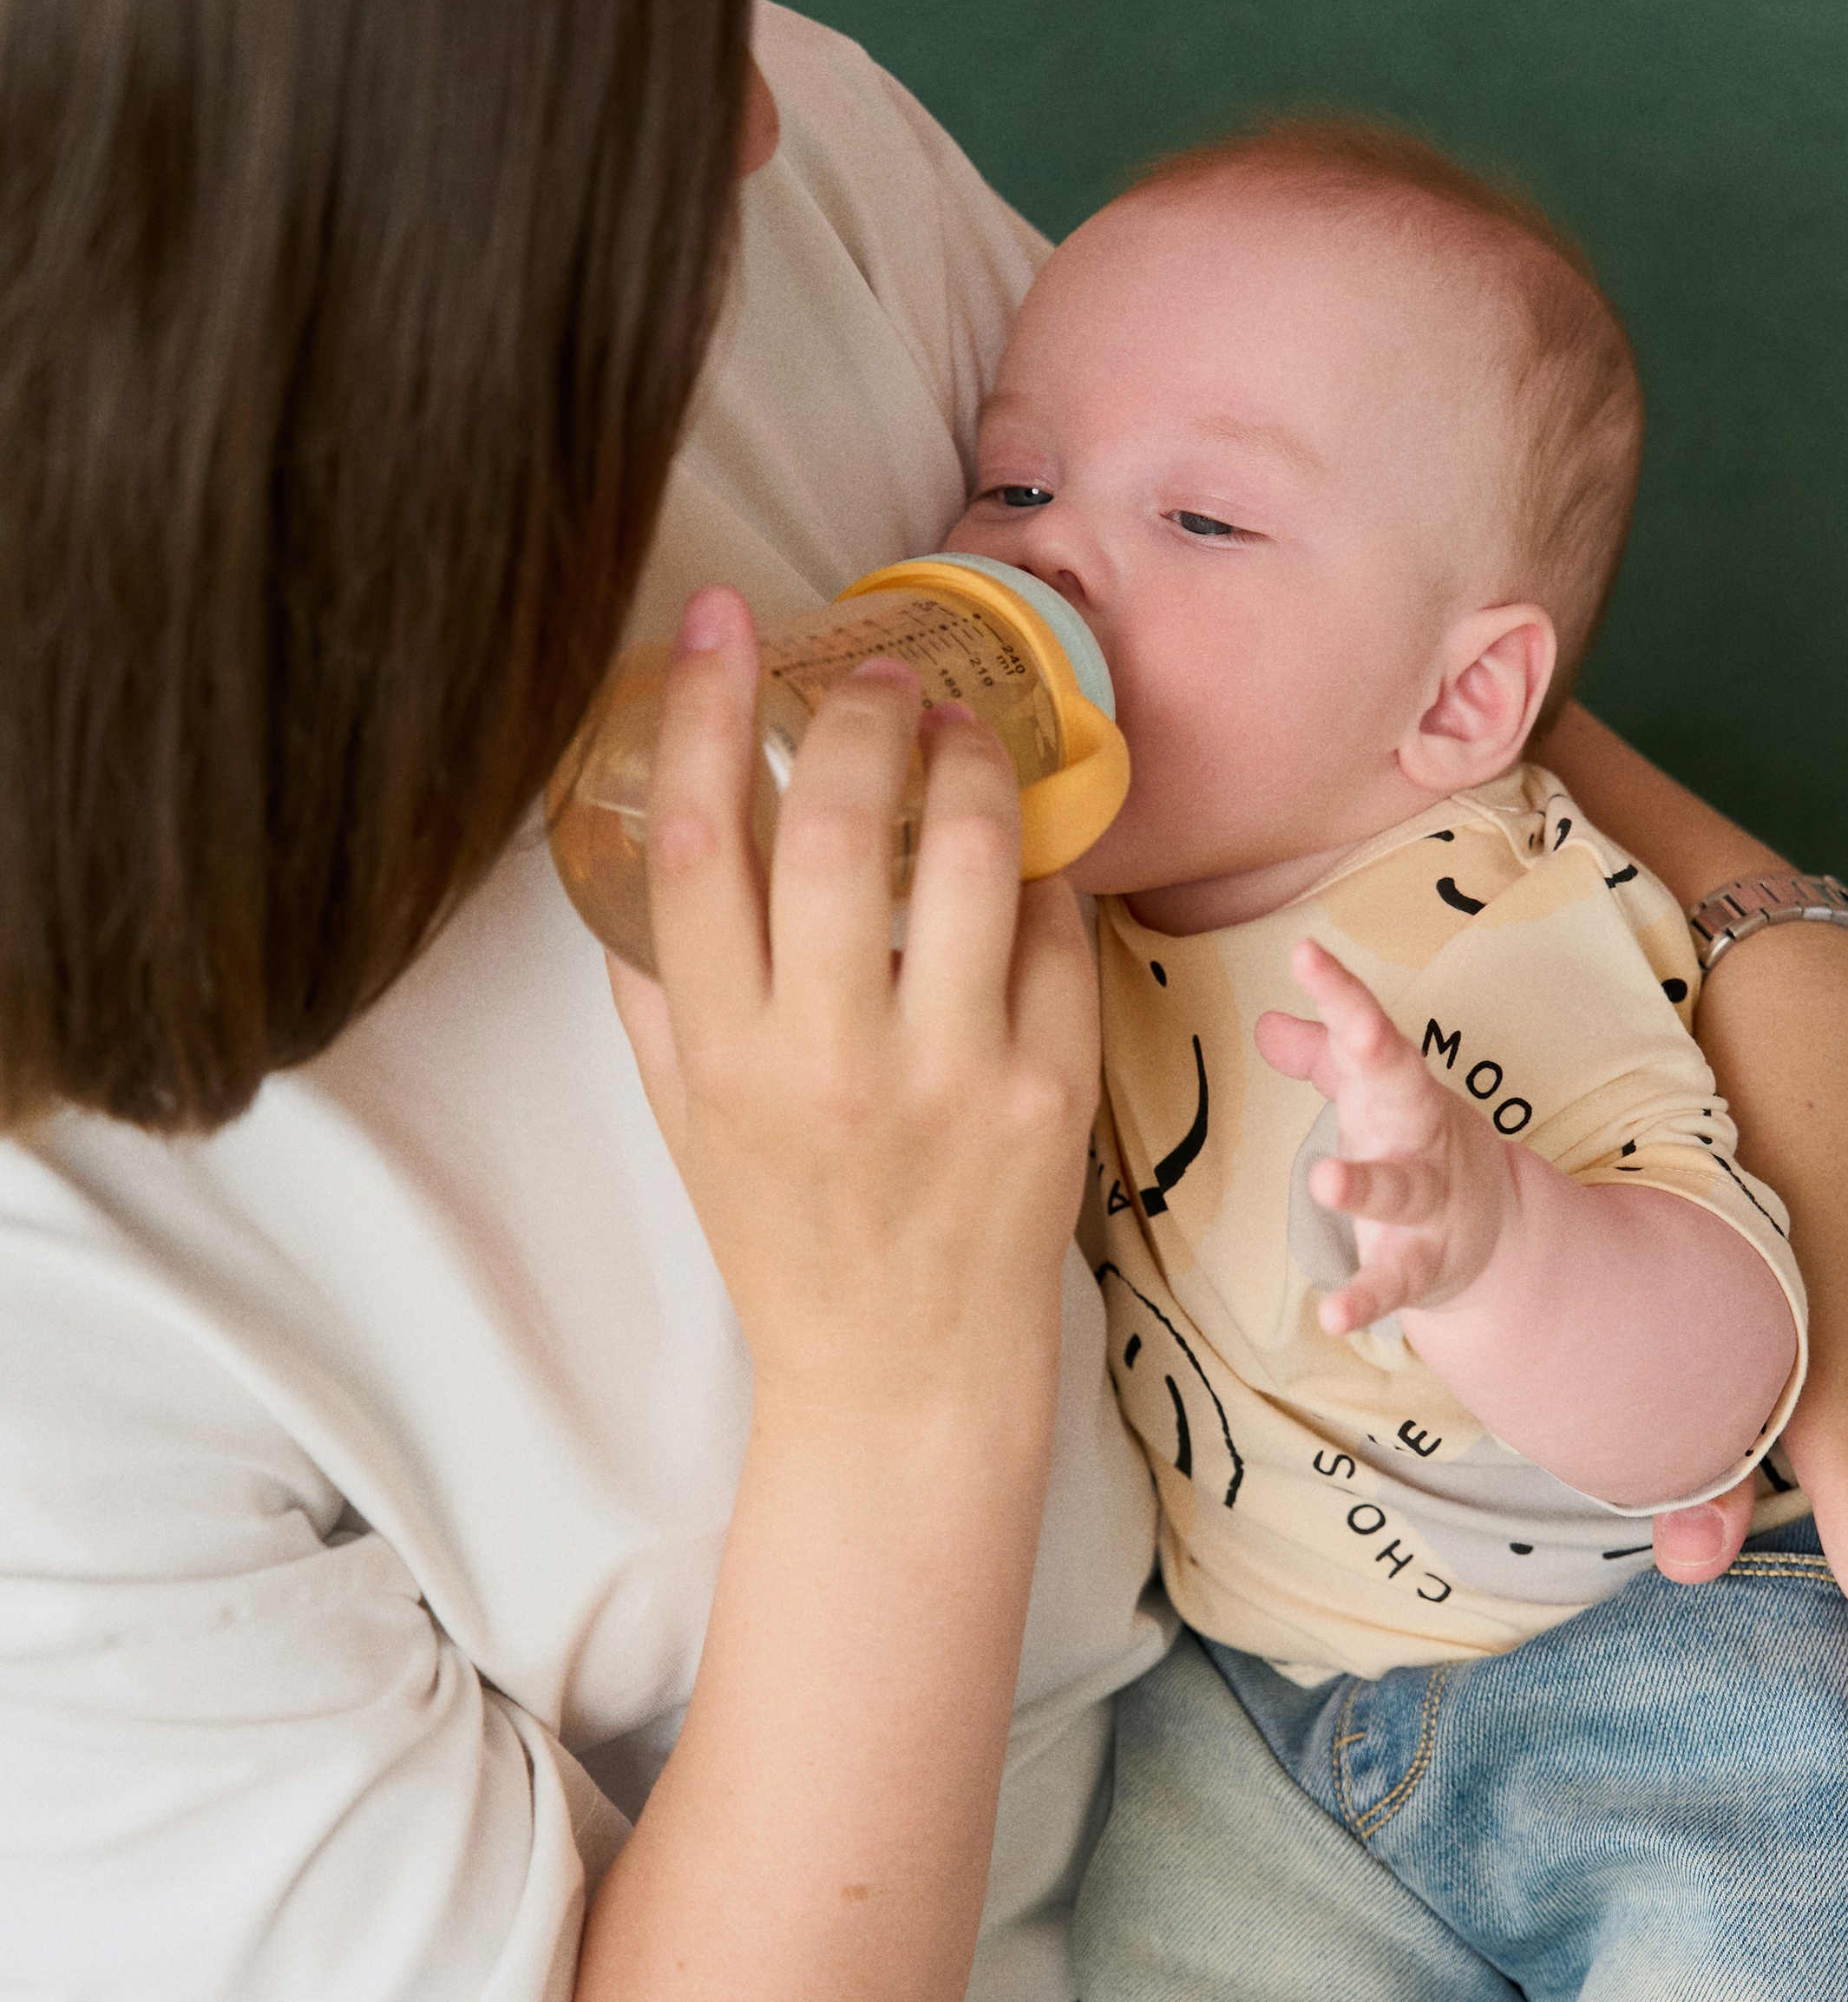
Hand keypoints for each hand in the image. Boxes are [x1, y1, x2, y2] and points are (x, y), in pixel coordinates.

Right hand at [608, 587, 1098, 1423]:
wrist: (902, 1380)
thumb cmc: (789, 1241)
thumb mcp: (686, 1120)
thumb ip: (657, 986)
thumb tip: (642, 826)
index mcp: (722, 1055)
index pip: (697, 843)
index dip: (710, 708)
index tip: (725, 620)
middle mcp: (832, 1061)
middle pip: (835, 827)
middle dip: (863, 716)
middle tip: (883, 674)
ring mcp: (952, 1077)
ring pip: (966, 857)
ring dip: (970, 764)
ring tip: (964, 731)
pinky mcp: (1051, 1094)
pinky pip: (1051, 934)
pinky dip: (1038, 874)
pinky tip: (1020, 856)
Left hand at [1257, 939, 1510, 1337]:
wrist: (1492, 1232)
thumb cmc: (1418, 1147)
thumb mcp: (1374, 1098)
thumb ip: (1324, 1061)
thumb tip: (1266, 1024)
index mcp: (1402, 1091)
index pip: (1373, 1034)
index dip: (1343, 994)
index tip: (1306, 952)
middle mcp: (1421, 1138)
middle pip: (1403, 1090)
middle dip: (1377, 1059)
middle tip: (1350, 1032)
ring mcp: (1428, 1202)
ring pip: (1399, 1191)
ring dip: (1365, 1184)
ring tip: (1325, 1179)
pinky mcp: (1424, 1264)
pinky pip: (1395, 1282)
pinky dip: (1367, 1299)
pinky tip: (1333, 1317)